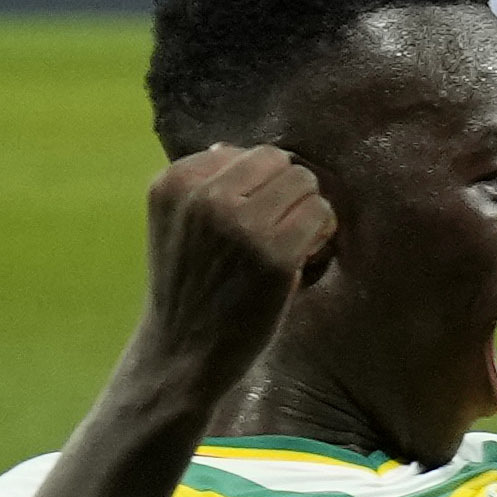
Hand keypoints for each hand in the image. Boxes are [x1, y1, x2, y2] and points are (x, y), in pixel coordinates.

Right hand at [138, 144, 331, 395]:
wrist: (183, 348)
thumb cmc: (190, 286)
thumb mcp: (177, 224)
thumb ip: (202, 185)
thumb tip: (231, 148)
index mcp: (174, 182)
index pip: (244, 153)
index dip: (260, 186)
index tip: (252, 220)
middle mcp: (204, 195)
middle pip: (279, 162)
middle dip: (288, 194)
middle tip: (281, 231)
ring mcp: (240, 223)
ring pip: (305, 183)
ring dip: (308, 212)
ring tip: (290, 245)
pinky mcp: (274, 253)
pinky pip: (321, 215)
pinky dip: (321, 234)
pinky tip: (303, 259)